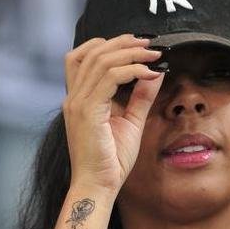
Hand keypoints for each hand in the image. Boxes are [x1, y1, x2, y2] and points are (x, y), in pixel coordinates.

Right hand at [62, 35, 163, 194]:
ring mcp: (77, 103)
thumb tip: (155, 73)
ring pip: (101, 60)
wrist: (98, 185)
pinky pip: (109, 78)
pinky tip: (148, 73)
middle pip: (92, 52)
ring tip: (152, 55)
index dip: (109, 44)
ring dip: (130, 53)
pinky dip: (131, 70)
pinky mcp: (87, 111)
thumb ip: (140, 96)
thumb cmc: (110, 161)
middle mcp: (74, 97)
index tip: (137, 46)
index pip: (83, 57)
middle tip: (149, 44)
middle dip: (123, 42)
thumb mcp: (131, 121)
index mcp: (78, 98)